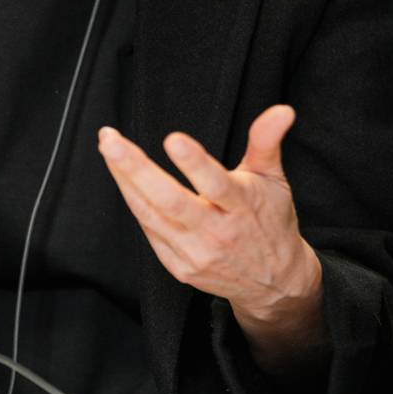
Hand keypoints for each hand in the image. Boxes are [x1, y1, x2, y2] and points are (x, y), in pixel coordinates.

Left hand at [96, 105, 322, 347]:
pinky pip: (149, 230)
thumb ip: (267, 142)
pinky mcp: (180, 267)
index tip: (173, 140)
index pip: (216, 183)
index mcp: (242, 206)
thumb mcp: (273, 179)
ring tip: (109, 148)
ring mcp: (195, 253)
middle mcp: (217, 233)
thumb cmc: (270, 221)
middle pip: (171, 201)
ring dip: (124, 180)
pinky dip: (134, 201)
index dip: (194, 163)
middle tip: (111, 141)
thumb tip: (283, 110)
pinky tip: (122, 178)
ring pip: (151, 215)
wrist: (275, 283)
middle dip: (135, 170)